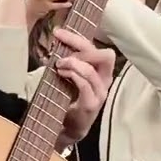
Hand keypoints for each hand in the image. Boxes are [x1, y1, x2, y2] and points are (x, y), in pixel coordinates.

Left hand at [49, 27, 113, 147]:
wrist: (66, 127)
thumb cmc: (67, 98)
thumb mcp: (69, 75)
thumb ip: (68, 60)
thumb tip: (56, 41)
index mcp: (101, 70)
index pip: (96, 48)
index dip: (77, 38)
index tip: (58, 33)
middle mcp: (105, 80)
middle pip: (104, 55)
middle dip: (80, 48)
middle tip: (61, 53)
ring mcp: (100, 93)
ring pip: (92, 70)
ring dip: (73, 64)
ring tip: (59, 65)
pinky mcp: (92, 104)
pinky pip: (85, 85)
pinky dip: (73, 76)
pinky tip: (61, 74)